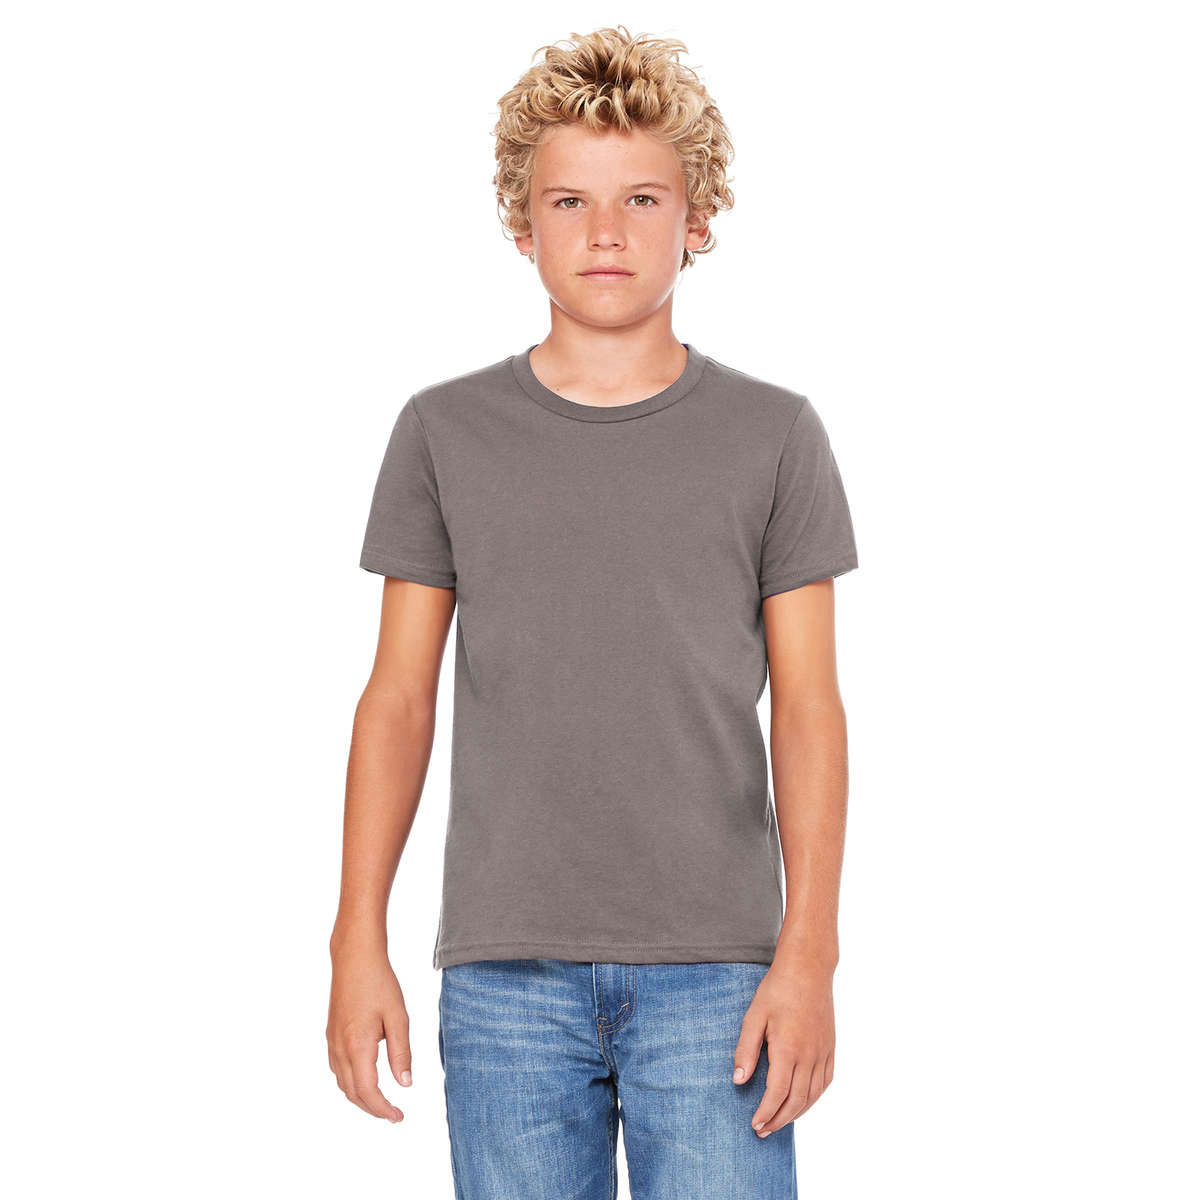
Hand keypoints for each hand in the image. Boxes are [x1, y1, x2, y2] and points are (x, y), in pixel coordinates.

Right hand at [326, 940, 411, 1122]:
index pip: (368, 1092)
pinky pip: (338, 1069)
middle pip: (352, 1093)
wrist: (355, 957)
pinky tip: (366, 1078)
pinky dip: (351, 1083)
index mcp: (358, 1046)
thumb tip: (405, 1084)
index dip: (383, 1109)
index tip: (399, 1117)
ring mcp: (331, 1042)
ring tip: (382, 1101)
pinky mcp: (331, 1034)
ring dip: (360, 1098)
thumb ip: (401, 1053)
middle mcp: (339, 1048)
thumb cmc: (380, 982)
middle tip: (393, 1114)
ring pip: (342, 1083)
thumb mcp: (398, 1017)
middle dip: (372, 1108)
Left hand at [731, 961, 834, 1135]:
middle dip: (779, 1119)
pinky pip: (825, 1082)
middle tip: (763, 1130)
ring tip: (779, 1121)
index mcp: (788, 1048)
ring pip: (813, 1095)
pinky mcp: (830, 1048)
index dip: (766, 1112)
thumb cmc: (777, 990)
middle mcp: (809, 1055)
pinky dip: (813, 1098)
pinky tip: (802, 1102)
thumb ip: (745, 1050)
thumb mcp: (754, 1016)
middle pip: (796, 1101)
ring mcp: (823, 1053)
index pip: (777, 1093)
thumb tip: (738, 1081)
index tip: (754, 1124)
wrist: (808, 969)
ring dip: (796, 1113)